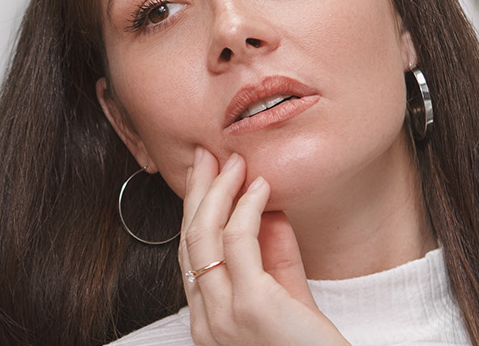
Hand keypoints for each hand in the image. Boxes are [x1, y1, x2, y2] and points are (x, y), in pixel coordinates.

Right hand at [179, 148, 346, 345]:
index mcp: (210, 322)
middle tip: (207, 156)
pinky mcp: (251, 307)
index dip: (197, 212)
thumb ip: (275, 259)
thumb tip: (266, 212)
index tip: (208, 177)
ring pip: (203, 237)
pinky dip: (247, 207)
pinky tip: (259, 188)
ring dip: (219, 191)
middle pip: (189, 241)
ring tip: (234, 163)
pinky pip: (238, 243)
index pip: (191, 257)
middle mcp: (207, 320)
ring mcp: (224, 315)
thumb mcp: (289, 300)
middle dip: (197, 192)